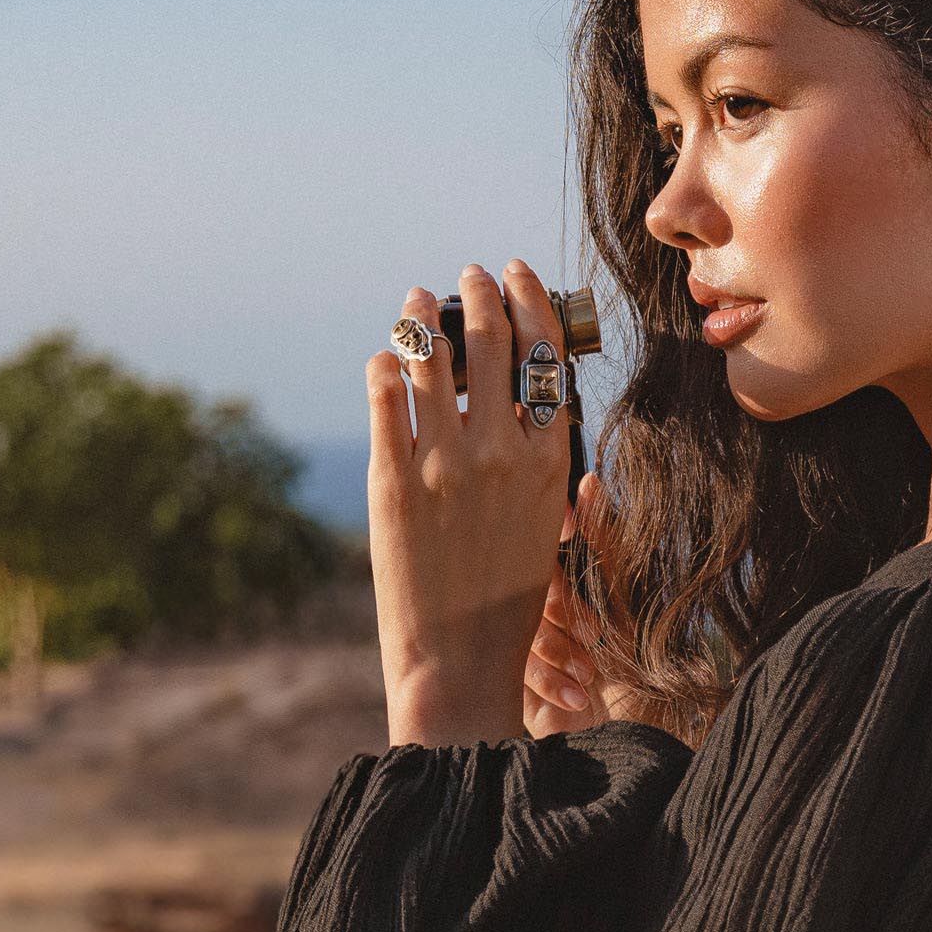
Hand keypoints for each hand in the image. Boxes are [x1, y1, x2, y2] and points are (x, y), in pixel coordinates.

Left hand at [367, 260, 568, 745]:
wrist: (460, 656)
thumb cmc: (510, 597)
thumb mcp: (545, 522)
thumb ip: (537, 457)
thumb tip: (526, 392)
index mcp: (548, 461)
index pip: (545, 354)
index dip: (530, 301)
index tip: (516, 275)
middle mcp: (499, 452)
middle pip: (490, 340)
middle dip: (479, 293)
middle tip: (469, 276)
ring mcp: (443, 463)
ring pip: (429, 356)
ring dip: (423, 316)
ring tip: (417, 301)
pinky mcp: (392, 479)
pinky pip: (383, 396)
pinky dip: (384, 367)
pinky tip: (385, 361)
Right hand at [523, 475, 645, 734]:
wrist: (652, 737)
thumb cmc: (649, 668)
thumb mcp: (630, 600)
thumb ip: (607, 541)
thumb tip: (589, 479)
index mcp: (565, 588)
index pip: (538, 553)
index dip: (547, 548)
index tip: (567, 547)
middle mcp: (541, 617)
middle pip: (522, 591)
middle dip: (559, 609)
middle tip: (593, 630)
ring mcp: (527, 655)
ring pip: (515, 632)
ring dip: (556, 648)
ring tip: (593, 667)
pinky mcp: (520, 694)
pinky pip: (516, 674)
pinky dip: (550, 681)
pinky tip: (581, 693)